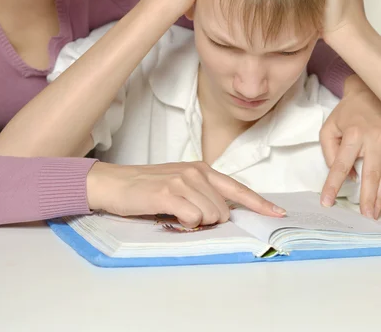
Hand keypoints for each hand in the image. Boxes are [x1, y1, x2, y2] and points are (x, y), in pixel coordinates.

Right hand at [86, 160, 285, 227]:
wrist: (114, 183)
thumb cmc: (146, 187)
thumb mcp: (179, 183)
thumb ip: (202, 193)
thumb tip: (223, 213)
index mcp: (202, 169)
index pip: (237, 188)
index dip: (259, 203)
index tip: (277, 214)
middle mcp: (196, 172)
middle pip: (224, 211)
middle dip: (210, 221)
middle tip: (185, 215)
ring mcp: (182, 181)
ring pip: (210, 216)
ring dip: (195, 223)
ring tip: (174, 213)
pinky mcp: (168, 193)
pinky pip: (192, 218)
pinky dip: (184, 224)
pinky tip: (169, 214)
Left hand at [320, 75, 380, 218]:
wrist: (369, 92)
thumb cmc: (347, 113)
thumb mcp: (329, 127)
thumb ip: (330, 152)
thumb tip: (347, 176)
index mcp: (353, 135)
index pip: (340, 165)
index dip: (333, 185)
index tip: (326, 202)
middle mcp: (373, 139)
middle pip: (371, 173)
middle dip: (369, 197)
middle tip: (367, 216)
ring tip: (377, 213)